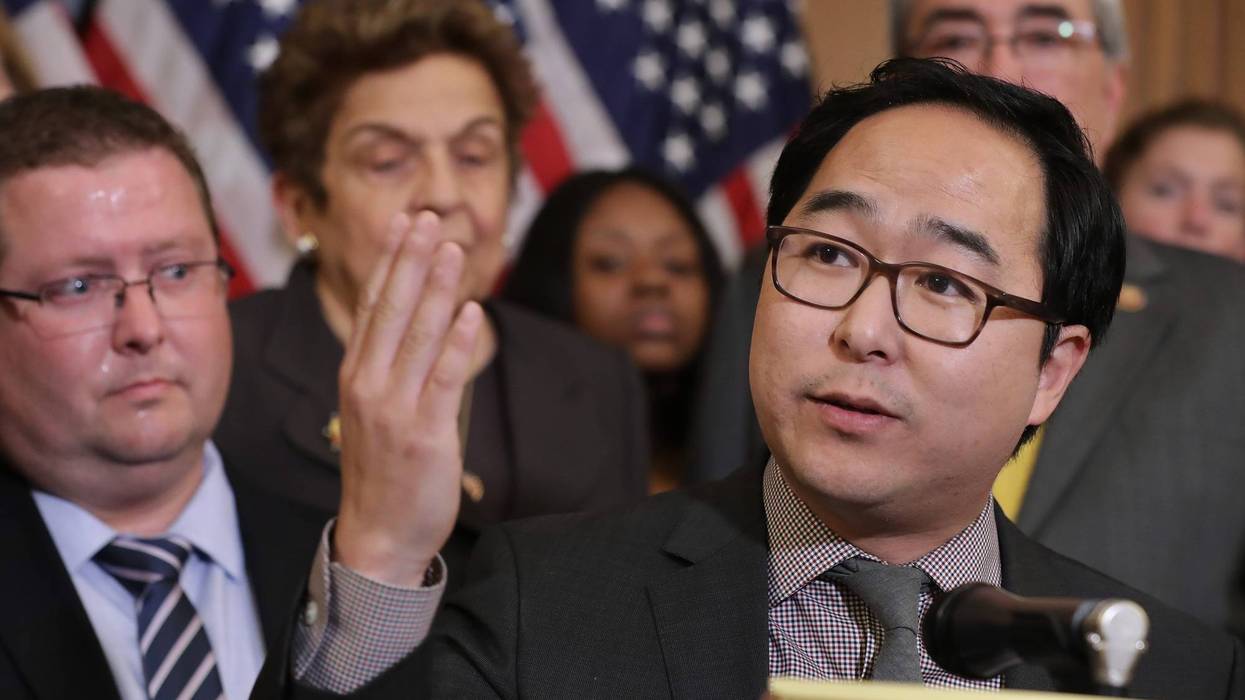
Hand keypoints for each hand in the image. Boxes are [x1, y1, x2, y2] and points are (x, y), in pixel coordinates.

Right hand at [332, 211, 482, 585]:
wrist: (378, 538)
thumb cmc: (383, 473)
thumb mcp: (377, 410)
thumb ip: (395, 367)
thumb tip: (426, 323)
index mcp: (356, 375)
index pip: (373, 306)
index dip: (390, 260)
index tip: (404, 222)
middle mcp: (369, 385)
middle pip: (392, 310)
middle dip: (411, 259)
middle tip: (429, 216)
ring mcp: (394, 410)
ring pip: (418, 336)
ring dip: (436, 289)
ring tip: (452, 248)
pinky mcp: (424, 435)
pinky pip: (443, 380)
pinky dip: (458, 345)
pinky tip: (471, 313)